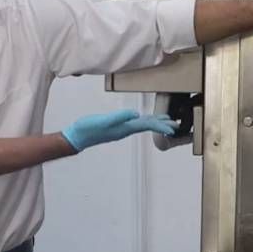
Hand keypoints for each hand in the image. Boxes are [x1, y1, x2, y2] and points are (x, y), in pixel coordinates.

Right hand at [62, 110, 177, 151]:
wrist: (75, 137)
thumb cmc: (87, 129)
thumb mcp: (102, 121)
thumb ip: (119, 117)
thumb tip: (136, 114)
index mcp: (124, 128)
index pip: (147, 125)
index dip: (161, 126)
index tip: (174, 127)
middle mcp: (125, 129)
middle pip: (147, 126)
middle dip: (162, 125)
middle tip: (176, 125)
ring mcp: (120, 129)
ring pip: (142, 126)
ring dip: (154, 123)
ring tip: (165, 122)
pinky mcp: (115, 127)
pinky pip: (134, 124)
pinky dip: (143, 122)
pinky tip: (141, 119)